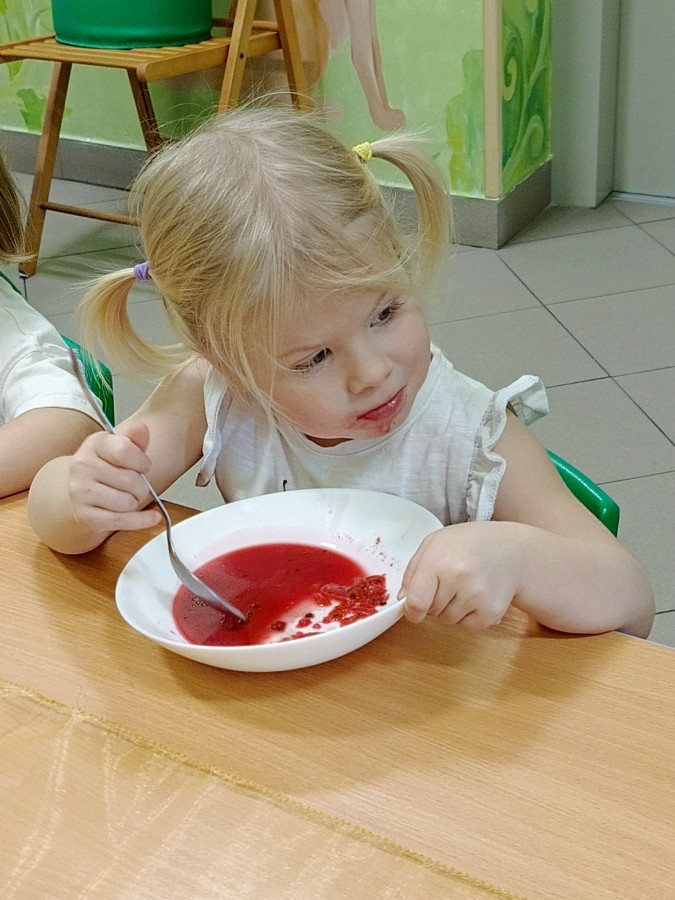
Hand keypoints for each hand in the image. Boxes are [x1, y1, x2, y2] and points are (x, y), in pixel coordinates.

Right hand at [67, 421, 161, 533]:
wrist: (85, 489)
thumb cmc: (109, 467)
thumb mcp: (123, 447)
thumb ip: (136, 439)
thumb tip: (142, 428)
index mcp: (94, 444)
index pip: (124, 451)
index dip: (142, 462)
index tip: (144, 466)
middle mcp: (82, 466)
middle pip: (130, 480)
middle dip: (142, 486)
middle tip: (136, 485)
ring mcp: (79, 491)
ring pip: (127, 502)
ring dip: (135, 502)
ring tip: (128, 496)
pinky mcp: (84, 515)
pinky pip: (121, 521)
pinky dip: (141, 521)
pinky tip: (151, 517)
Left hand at [399, 522, 524, 629]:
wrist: (511, 550)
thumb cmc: (468, 544)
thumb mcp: (435, 543)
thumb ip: (413, 571)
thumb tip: (403, 600)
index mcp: (439, 560)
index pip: (416, 602)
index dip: (412, 610)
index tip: (414, 608)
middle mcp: (459, 579)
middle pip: (431, 611)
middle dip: (434, 601)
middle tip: (448, 581)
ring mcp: (478, 596)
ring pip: (448, 620)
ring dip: (450, 609)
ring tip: (464, 586)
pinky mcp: (492, 612)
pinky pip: (467, 626)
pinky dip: (468, 616)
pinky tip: (477, 595)